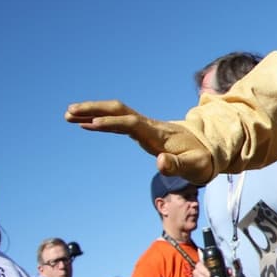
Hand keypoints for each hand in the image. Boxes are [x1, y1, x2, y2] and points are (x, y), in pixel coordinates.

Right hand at [64, 100, 215, 182]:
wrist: (209, 149)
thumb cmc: (201, 160)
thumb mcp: (194, 167)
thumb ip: (177, 165)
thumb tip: (159, 162)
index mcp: (159, 134)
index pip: (131, 124)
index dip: (112, 122)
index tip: (91, 122)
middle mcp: (149, 125)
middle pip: (119, 110)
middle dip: (95, 109)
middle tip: (69, 111)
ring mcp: (145, 126)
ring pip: (116, 113)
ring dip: (93, 111)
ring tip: (67, 114)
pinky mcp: (143, 130)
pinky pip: (118, 120)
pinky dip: (101, 119)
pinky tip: (84, 122)